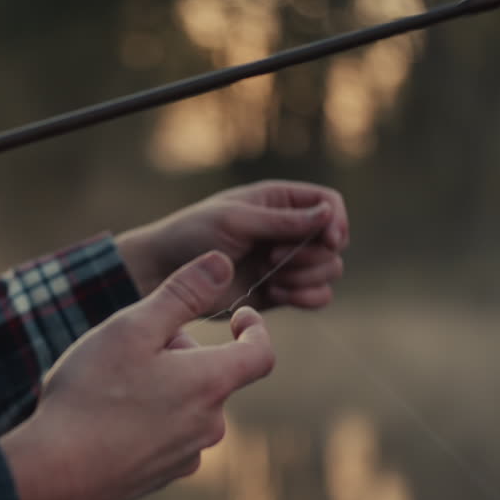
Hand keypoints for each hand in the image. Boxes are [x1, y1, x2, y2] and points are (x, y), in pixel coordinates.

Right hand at [0, 252, 274, 499]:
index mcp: (210, 383)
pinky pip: (168, 436)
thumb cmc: (92, 394)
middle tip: (134, 343)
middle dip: (184, 353)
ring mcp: (186, 456)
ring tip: (113, 380)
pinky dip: (150, 418)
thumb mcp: (133, 328)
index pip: (260, 353)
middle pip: (214, 375)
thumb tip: (222, 263)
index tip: (239, 315)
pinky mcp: (160, 477)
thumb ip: (182, 293)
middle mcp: (209, 424)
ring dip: (165, 386)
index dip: (255, 329)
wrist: (54, 476)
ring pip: (188, 406)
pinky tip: (108, 416)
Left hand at [116, 180, 348, 312]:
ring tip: (272, 280)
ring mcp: (284, 262)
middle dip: (313, 255)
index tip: (329, 238)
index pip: (329, 203)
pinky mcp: (279, 290)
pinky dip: (306, 298)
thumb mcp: (236, 221)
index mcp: (277, 201)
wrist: (163, 273)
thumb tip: (328, 214)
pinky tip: (275, 294)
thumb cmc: (192, 236)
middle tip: (272, 260)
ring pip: (329, 271)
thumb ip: (282, 220)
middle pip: (334, 242)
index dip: (336, 221)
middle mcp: (287, 230)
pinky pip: (315, 296)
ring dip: (308, 278)